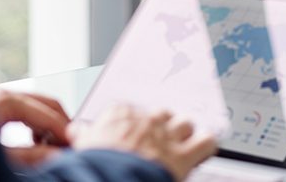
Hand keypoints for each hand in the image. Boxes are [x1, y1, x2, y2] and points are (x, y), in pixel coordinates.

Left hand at [0, 89, 70, 165]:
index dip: (65, 132)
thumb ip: (30, 156)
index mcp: (5, 102)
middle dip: (61, 125)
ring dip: (48, 125)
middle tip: (70, 145)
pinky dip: (34, 124)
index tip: (75, 147)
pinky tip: (35, 142)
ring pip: (35, 106)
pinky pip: (22, 110)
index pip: (49, 114)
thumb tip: (57, 155)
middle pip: (46, 103)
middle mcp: (2, 94)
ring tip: (54, 147)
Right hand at [69, 105, 215, 180]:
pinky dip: (207, 145)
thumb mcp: (82, 147)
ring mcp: (167, 136)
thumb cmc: (94, 166)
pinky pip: (206, 141)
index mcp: (121, 115)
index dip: (133, 125)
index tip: (131, 134)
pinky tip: (203, 150)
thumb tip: (78, 130)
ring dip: (184, 134)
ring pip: (185, 123)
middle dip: (161, 127)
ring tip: (181, 145)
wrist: (107, 180)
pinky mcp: (183, 155)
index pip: (131, 111)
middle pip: (162, 114)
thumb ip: (84, 135)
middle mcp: (147, 121)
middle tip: (157, 141)